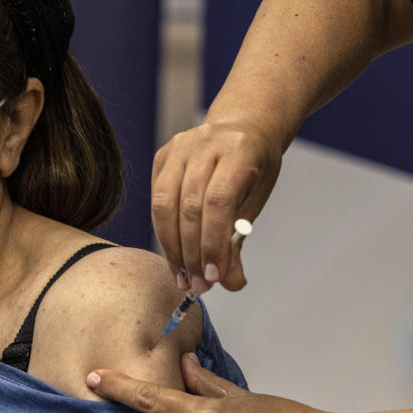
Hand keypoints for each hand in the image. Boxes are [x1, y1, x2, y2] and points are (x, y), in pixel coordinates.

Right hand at [151, 116, 281, 292]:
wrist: (241, 127)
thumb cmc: (252, 167)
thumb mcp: (255, 200)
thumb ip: (238, 241)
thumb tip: (231, 283)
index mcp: (238, 151)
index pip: (218, 201)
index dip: (213, 242)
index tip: (213, 276)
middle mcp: (205, 144)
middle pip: (189, 206)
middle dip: (191, 252)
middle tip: (196, 285)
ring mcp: (179, 147)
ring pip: (165, 204)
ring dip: (172, 247)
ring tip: (181, 276)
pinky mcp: (162, 156)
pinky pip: (156, 199)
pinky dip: (163, 231)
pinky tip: (173, 254)